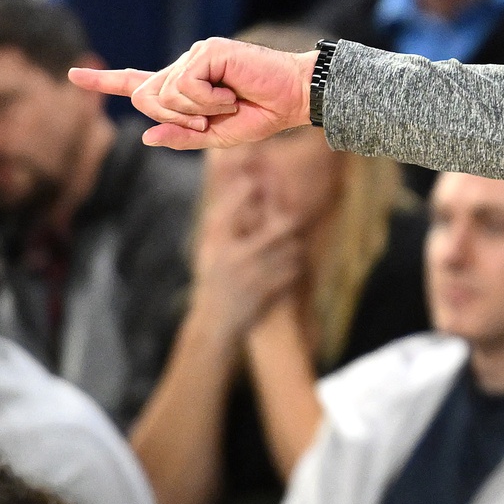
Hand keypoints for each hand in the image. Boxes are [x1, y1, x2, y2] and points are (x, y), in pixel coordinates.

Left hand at [69, 37, 315, 148]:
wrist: (294, 98)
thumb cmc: (263, 116)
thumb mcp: (218, 137)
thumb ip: (183, 138)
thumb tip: (146, 138)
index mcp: (185, 87)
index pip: (138, 82)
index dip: (106, 80)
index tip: (74, 75)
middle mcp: (185, 67)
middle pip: (146, 97)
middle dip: (174, 119)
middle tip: (209, 120)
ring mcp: (195, 56)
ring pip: (164, 94)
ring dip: (196, 111)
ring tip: (227, 104)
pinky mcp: (208, 51)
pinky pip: (185, 85)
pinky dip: (208, 100)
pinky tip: (230, 95)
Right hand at [192, 173, 305, 333]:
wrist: (215, 323)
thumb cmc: (213, 281)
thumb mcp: (208, 252)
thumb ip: (222, 225)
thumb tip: (235, 192)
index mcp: (213, 246)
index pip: (226, 213)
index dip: (238, 194)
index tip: (252, 180)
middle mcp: (230, 258)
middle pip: (273, 230)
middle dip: (288, 222)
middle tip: (294, 217)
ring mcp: (249, 276)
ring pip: (289, 250)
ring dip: (294, 248)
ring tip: (291, 248)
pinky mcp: (265, 292)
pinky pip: (293, 271)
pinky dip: (295, 268)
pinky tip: (291, 269)